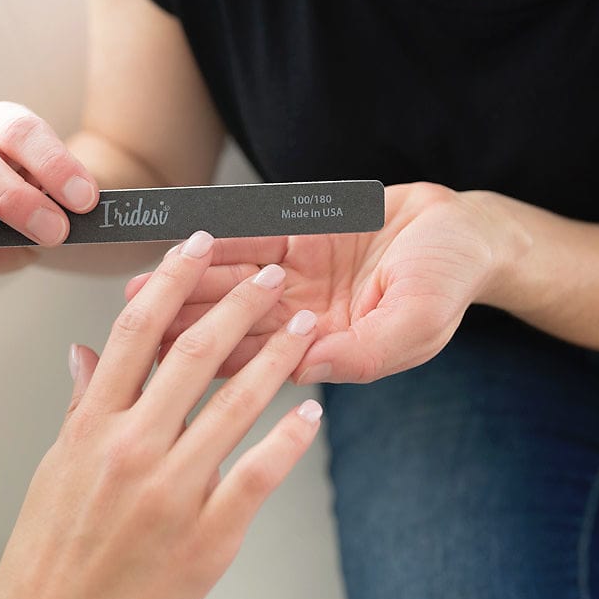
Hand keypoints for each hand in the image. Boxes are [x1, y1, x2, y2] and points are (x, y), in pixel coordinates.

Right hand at [0, 101, 98, 290]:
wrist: (50, 223)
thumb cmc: (59, 201)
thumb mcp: (74, 197)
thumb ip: (72, 201)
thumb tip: (81, 212)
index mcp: (3, 126)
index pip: (19, 130)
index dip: (52, 163)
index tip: (86, 200)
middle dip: (12, 195)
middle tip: (54, 230)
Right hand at [0, 231, 321, 598]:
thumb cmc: (53, 554)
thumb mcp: (54, 470)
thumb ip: (82, 406)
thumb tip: (87, 353)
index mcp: (92, 427)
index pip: (136, 333)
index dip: (171, 281)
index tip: (195, 248)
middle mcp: (132, 450)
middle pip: (193, 355)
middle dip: (238, 305)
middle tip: (270, 276)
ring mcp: (173, 491)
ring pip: (236, 404)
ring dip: (277, 359)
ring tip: (302, 326)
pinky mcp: (209, 534)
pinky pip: (260, 473)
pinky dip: (290, 439)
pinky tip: (310, 414)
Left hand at [127, 183, 529, 383]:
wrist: (465, 229)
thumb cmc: (449, 281)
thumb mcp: (414, 324)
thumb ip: (362, 351)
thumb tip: (305, 370)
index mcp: (330, 347)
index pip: (262, 360)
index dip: (214, 360)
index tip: (166, 363)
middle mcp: (307, 315)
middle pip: (235, 322)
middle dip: (183, 323)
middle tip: (132, 324)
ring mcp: (302, 274)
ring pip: (235, 280)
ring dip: (189, 283)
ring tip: (140, 287)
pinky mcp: (304, 233)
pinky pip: (256, 235)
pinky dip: (222, 238)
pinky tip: (186, 243)